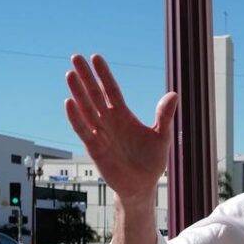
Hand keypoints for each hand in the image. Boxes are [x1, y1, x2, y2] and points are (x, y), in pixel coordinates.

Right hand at [64, 54, 178, 202]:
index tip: (95, 58)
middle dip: (86, 77)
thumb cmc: (151, 161)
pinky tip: (69, 102)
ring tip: (70, 74)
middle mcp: (109, 122)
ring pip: (86, 109)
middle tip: (76, 57)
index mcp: (124, 116)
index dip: (104, 75)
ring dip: (78, 92)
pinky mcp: (95, 148)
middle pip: (95, 95)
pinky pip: (83, 130)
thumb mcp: (161, 136)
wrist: (142, 186)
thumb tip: (174, 94)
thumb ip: (164, 115)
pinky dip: (76, 117)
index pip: (111, 91)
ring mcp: (100, 134)